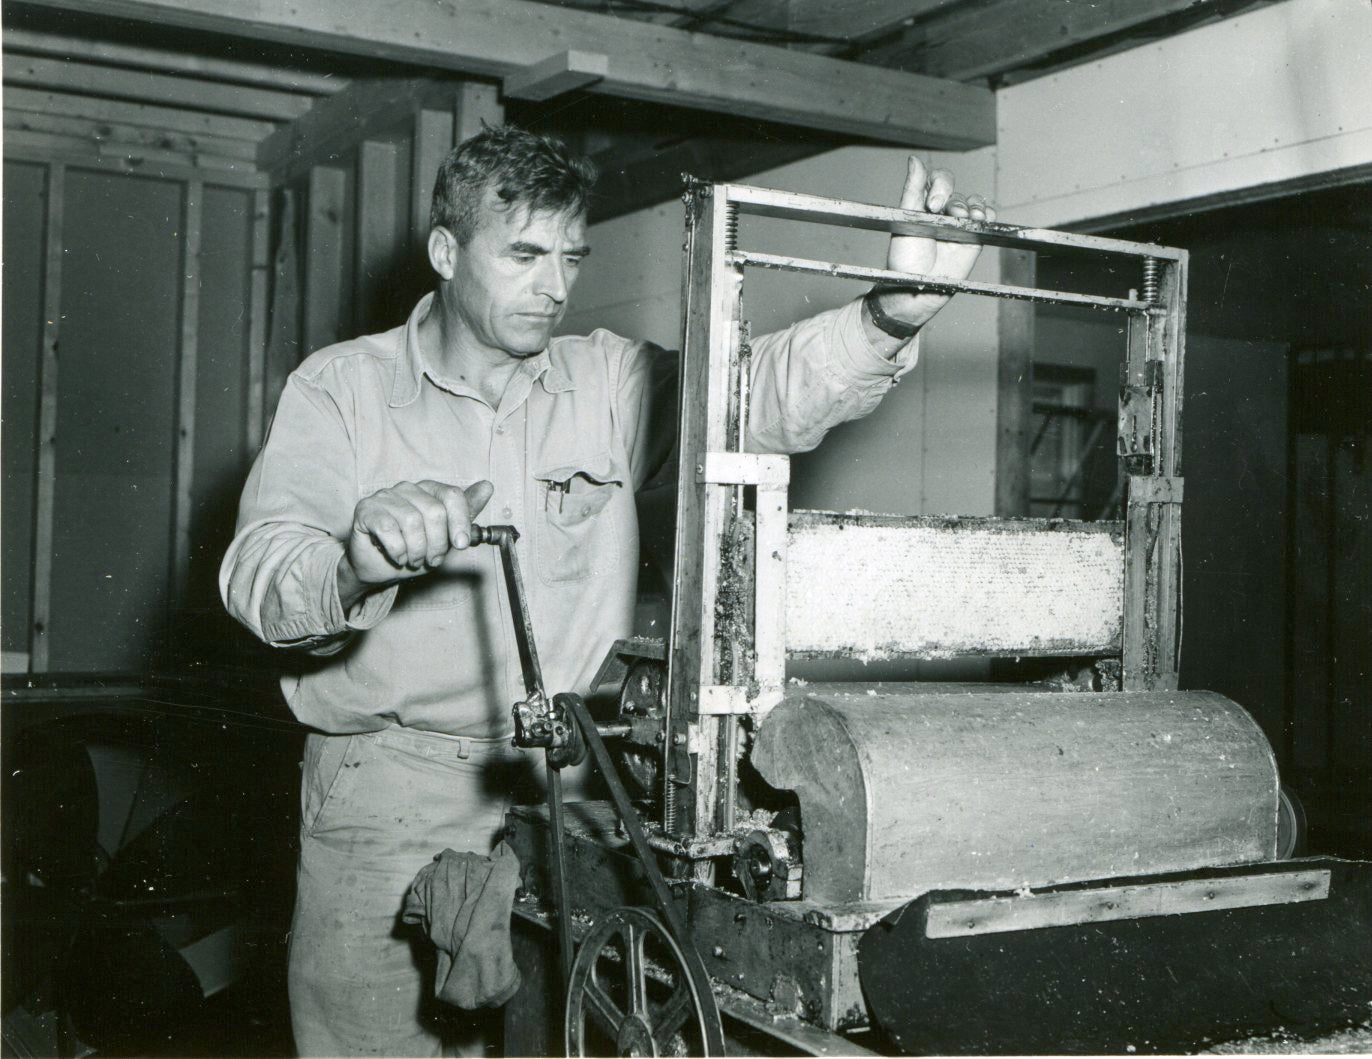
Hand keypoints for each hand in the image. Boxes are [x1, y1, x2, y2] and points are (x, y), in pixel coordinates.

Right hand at [337, 479, 493, 608]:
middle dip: (437, 543)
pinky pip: (389, 529)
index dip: (460, 522)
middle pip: (434, 511)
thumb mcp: (445, 537)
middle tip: (431, 559)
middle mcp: (407, 488)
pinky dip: (397, 550)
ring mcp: (385, 496)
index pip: (452, 495)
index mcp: (428, 490)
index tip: (460, 545)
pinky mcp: (366, 509)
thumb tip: (487, 487)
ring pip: (412, 521)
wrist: (378, 568)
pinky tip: (397, 557)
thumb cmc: (412, 550)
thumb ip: (465, 513)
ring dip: (416, 550)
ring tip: (413, 559)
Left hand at [873, 155, 996, 333]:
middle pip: (956, 189)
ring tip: (965, 219)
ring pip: (973, 201)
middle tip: (943, 213)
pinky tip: (980, 220)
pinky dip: (987, 215)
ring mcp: (959, 223)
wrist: (918, 285)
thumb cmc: (905, 257)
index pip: (937, 179)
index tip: (933, 204)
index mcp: (923, 204)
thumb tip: (914, 159)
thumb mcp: (905, 219)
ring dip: (971, 206)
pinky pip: (986, 218)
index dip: (940, 185)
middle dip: (952, 197)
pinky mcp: (974, 236)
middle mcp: (942, 211)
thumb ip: (912, 189)